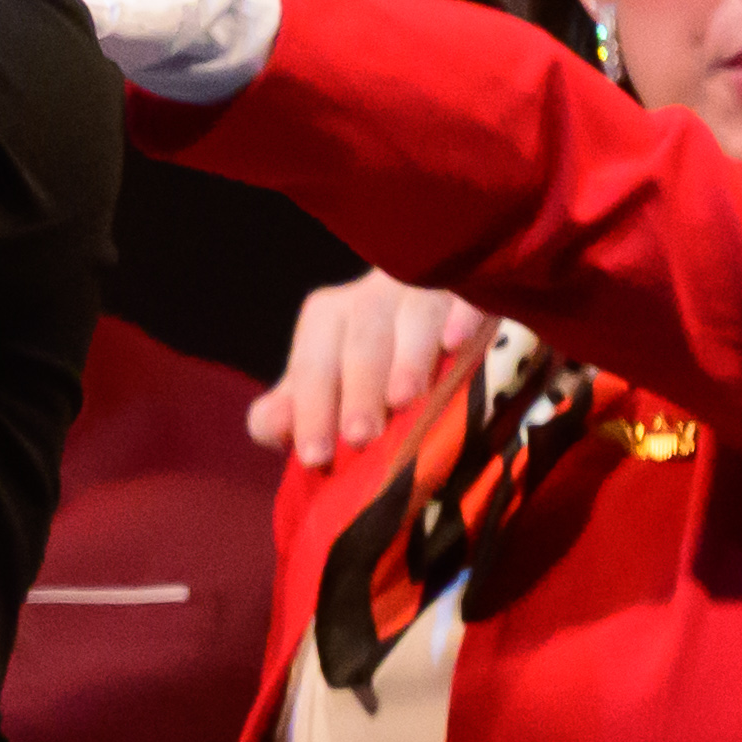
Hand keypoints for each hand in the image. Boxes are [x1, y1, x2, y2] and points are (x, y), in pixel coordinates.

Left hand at [258, 272, 492, 475]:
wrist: (442, 302)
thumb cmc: (376, 356)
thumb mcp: (329, 379)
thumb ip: (296, 405)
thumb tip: (267, 426)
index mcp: (329, 318)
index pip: (312, 363)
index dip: (310, 408)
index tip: (316, 456)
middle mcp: (373, 297)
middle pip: (361, 337)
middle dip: (358, 386)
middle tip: (360, 435)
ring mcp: (427, 287)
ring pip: (413, 313)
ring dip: (408, 356)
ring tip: (405, 398)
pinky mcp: (474, 286)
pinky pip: (467, 295)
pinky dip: (461, 316)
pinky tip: (456, 343)